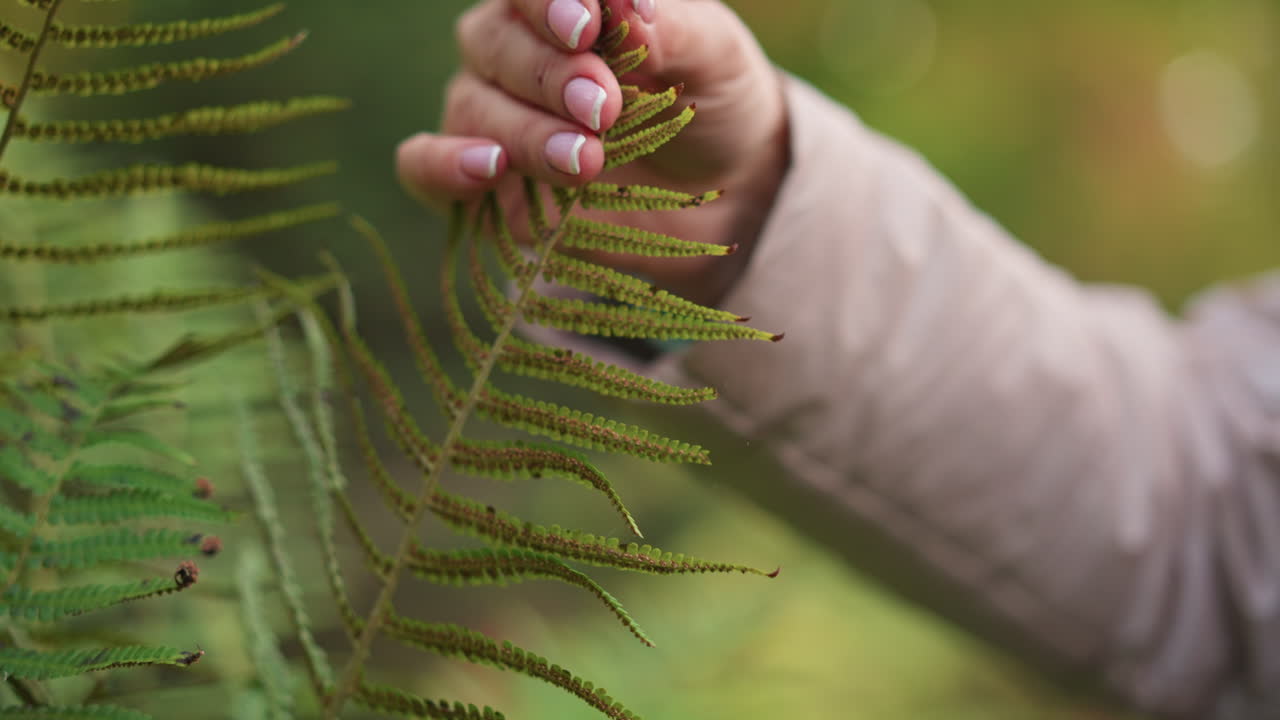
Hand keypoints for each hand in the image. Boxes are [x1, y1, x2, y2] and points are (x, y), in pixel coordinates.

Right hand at [397, 0, 788, 306]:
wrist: (723, 194)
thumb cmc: (710, 103)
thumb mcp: (715, 58)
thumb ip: (675, 29)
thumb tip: (630, 10)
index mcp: (566, 5)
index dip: (550, 1)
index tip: (587, 26)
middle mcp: (516, 50)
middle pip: (494, 41)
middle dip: (548, 76)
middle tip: (602, 108)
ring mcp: (492, 114)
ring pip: (471, 104)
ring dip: (525, 132)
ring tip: (585, 161)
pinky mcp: (480, 185)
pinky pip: (423, 165)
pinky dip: (443, 165)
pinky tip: (487, 170)